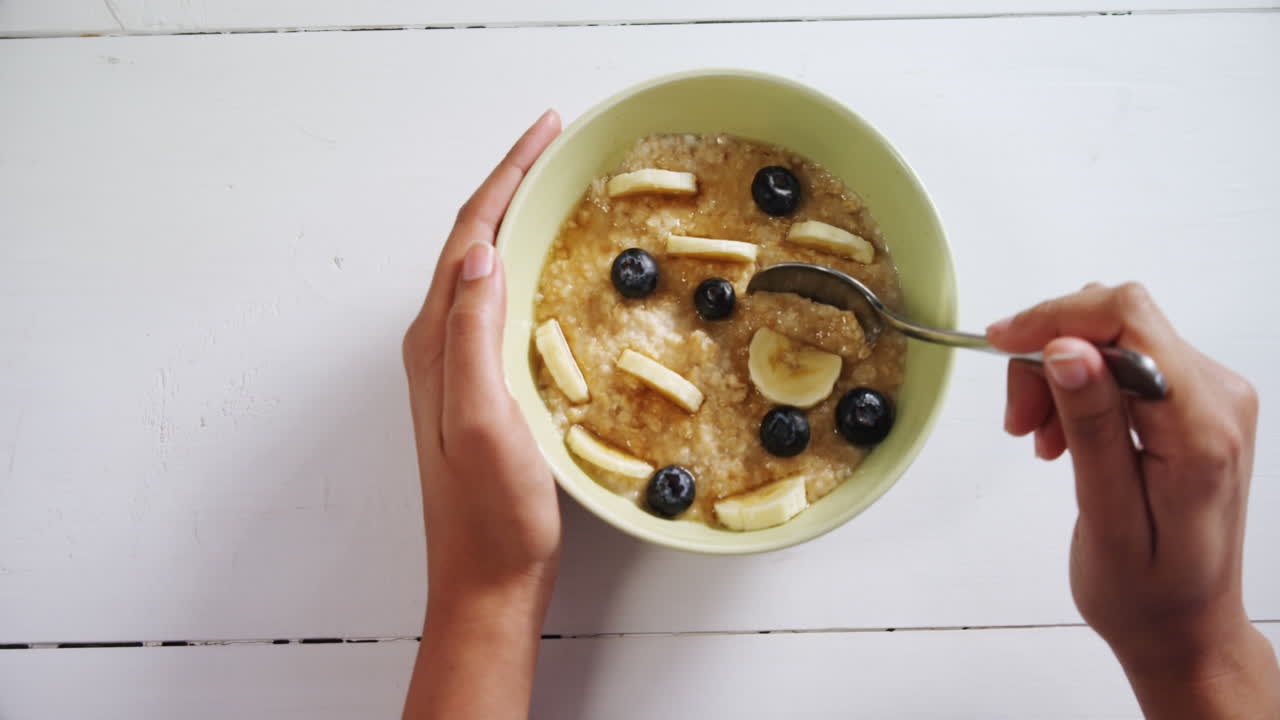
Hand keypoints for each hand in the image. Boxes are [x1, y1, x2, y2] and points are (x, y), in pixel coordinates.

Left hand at [401, 110, 561, 718]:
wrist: (489, 581)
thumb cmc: (491, 514)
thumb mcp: (482, 420)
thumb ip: (472, 336)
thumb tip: (479, 251)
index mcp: (437, 340)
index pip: (469, 232)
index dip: (507, 174)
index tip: (547, 130)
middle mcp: (441, 344)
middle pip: (473, 239)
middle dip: (513, 183)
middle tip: (558, 143)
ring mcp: (460, 367)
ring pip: (486, 268)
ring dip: (517, 219)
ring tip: (557, 186)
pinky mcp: (485, 388)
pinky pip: (502, 304)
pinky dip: (527, 266)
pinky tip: (554, 270)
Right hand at [988, 282, 1279, 717]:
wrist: (1186, 625)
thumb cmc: (1147, 591)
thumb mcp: (1107, 518)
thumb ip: (1093, 427)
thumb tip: (1068, 348)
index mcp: (1203, 427)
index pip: (1129, 319)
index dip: (1056, 317)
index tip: (1000, 344)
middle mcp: (1218, 397)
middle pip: (1116, 323)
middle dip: (1049, 355)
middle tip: (1018, 423)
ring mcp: (1207, 396)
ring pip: (1109, 339)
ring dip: (1056, 375)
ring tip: (1038, 440)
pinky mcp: (1188, 402)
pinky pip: (1119, 363)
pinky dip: (1074, 388)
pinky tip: (1061, 437)